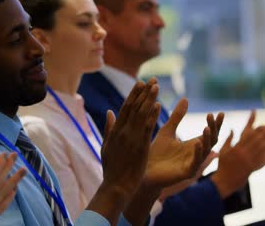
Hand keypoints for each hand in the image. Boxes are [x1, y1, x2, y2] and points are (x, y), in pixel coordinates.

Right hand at [87, 78, 160, 223]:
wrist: (116, 185)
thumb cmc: (112, 168)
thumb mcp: (106, 146)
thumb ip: (108, 128)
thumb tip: (109, 112)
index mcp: (115, 131)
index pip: (125, 108)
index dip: (134, 94)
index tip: (141, 83)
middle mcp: (122, 131)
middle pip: (133, 107)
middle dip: (143, 92)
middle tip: (152, 79)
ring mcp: (131, 138)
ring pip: (141, 114)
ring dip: (149, 99)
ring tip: (156, 86)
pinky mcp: (140, 146)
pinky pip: (147, 127)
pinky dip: (152, 115)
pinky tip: (158, 105)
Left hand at [122, 99, 222, 225]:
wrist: (144, 169)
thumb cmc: (156, 152)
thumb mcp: (167, 131)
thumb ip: (177, 117)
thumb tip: (185, 98)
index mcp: (193, 145)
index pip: (209, 132)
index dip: (215, 123)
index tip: (219, 112)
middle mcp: (196, 154)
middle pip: (211, 140)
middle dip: (213, 128)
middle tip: (211, 116)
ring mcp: (192, 164)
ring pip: (206, 151)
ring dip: (207, 139)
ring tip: (206, 126)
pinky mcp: (186, 173)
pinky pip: (196, 162)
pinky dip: (198, 152)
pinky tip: (197, 142)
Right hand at [211, 111, 264, 197]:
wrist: (226, 179)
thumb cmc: (223, 164)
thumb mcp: (223, 150)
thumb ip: (228, 139)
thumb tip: (232, 129)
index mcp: (237, 149)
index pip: (249, 138)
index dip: (257, 131)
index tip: (263, 126)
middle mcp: (244, 155)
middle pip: (258, 143)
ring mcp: (250, 161)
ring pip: (263, 150)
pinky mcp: (254, 167)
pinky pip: (264, 159)